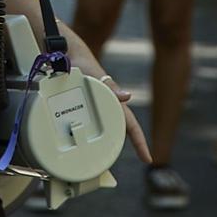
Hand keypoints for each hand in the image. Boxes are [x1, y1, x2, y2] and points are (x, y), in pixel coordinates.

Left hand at [70, 46, 152, 165]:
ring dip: (110, 141)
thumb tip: (128, 97)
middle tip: (135, 161)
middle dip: (131, 144)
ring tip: (108, 158)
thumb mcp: (97, 76)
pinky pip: (93, 123)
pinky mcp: (84, 106)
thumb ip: (111, 87)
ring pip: (107, 127)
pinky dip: (94, 134)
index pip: (131, 125)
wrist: (68, 55)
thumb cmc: (84, 64)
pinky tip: (89, 142)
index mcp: (114, 100)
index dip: (140, 142)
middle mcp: (108, 104)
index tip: (148, 158)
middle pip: (122, 129)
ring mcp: (97, 105)